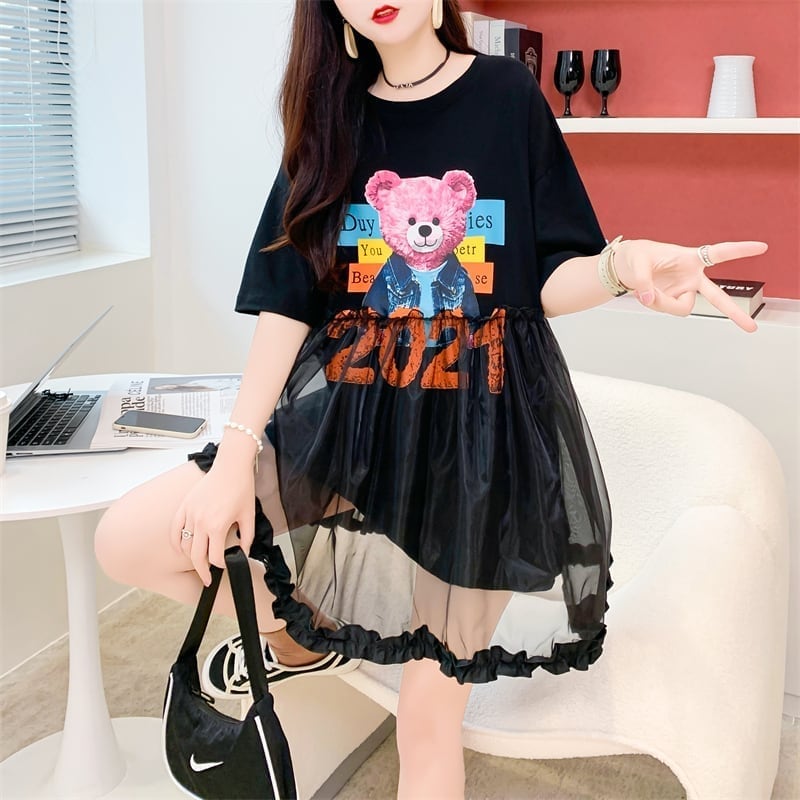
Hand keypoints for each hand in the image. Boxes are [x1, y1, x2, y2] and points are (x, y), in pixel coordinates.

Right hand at [170, 460, 255, 585]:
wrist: (231, 467)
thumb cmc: (241, 488)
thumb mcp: (249, 516)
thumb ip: (246, 538)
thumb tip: (242, 552)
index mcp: (217, 526)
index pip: (215, 557)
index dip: (221, 565)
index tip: (225, 566)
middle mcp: (200, 522)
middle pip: (196, 556)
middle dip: (202, 571)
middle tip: (207, 579)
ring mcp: (190, 514)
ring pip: (184, 545)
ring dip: (190, 557)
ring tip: (198, 563)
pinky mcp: (184, 506)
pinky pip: (175, 530)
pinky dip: (176, 542)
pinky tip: (181, 549)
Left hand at [613, 239, 768, 332]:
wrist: (625, 267)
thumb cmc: (637, 256)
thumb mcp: (637, 262)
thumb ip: (644, 280)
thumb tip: (648, 299)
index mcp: (690, 259)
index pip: (718, 253)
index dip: (739, 250)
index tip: (761, 247)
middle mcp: (692, 278)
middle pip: (717, 297)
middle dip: (734, 312)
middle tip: (751, 327)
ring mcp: (683, 291)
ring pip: (681, 308)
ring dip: (663, 303)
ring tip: (647, 290)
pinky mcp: (672, 301)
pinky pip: (666, 310)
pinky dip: (654, 304)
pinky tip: (646, 293)